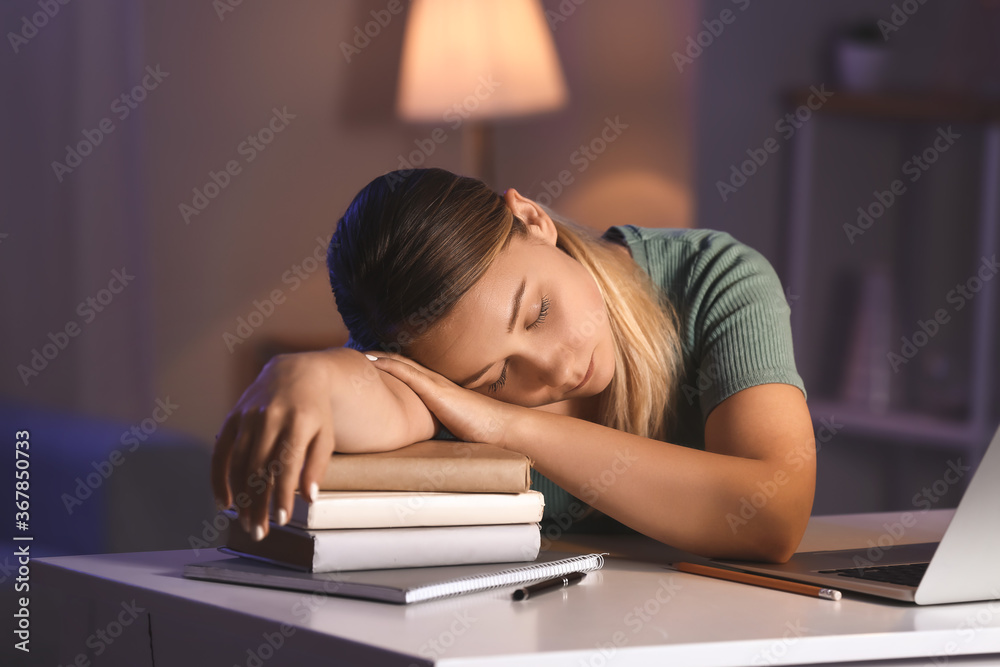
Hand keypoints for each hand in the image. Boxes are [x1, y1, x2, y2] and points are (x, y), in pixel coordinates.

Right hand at [211, 352, 336, 539]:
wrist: (294, 373)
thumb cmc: (314, 410)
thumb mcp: (325, 434)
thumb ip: (317, 465)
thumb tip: (309, 497)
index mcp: (298, 421)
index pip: (286, 463)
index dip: (282, 493)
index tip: (280, 519)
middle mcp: (270, 417)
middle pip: (259, 468)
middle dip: (258, 503)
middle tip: (259, 532)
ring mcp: (248, 417)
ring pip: (238, 464)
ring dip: (240, 497)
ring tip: (246, 523)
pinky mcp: (232, 418)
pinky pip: (221, 452)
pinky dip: (219, 479)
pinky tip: (224, 502)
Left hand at [367, 353, 517, 446]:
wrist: (501, 427)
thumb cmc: (481, 429)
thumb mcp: (451, 423)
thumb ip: (436, 423)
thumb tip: (421, 435)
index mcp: (437, 389)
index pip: (408, 373)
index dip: (388, 366)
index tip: (367, 365)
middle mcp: (434, 382)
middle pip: (400, 364)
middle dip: (378, 358)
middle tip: (353, 354)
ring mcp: (435, 384)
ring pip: (401, 365)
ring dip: (378, 357)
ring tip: (355, 353)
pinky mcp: (436, 392)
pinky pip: (408, 374)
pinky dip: (389, 366)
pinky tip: (373, 362)